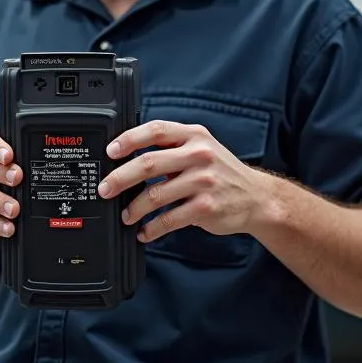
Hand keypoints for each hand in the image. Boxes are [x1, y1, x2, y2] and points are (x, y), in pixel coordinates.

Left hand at [97, 119, 269, 242]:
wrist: (257, 197)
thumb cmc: (220, 172)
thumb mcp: (201, 147)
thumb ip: (171, 148)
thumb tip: (126, 158)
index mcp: (193, 135)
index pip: (155, 130)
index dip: (129, 139)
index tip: (110, 151)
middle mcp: (199, 155)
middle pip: (149, 163)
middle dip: (120, 178)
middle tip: (104, 189)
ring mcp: (204, 182)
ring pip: (156, 195)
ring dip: (134, 209)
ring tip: (126, 216)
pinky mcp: (206, 207)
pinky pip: (169, 219)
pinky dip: (152, 228)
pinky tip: (144, 232)